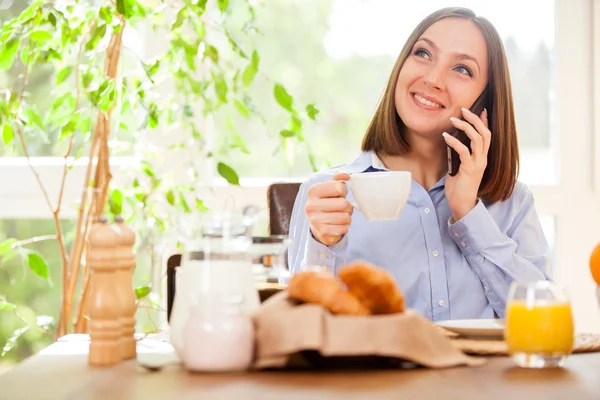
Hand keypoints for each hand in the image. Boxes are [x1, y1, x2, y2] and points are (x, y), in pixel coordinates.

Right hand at [305, 172, 352, 245]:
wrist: (318, 226)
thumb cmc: (327, 205)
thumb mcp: (330, 190)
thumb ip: (337, 180)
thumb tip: (345, 175)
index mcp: (313, 191)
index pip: (340, 187)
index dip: (343, 191)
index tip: (338, 195)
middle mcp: (311, 205)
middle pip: (344, 204)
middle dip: (347, 207)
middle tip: (341, 208)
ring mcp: (315, 220)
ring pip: (346, 217)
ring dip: (347, 217)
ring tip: (340, 217)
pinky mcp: (322, 232)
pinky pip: (344, 228)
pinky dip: (345, 227)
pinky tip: (338, 225)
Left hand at [443, 107, 490, 221]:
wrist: (462, 204)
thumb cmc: (459, 187)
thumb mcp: (459, 167)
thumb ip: (459, 155)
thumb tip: (452, 142)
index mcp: (481, 158)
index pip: (487, 136)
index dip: (484, 122)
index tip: (481, 110)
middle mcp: (482, 159)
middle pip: (484, 133)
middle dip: (475, 119)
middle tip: (464, 110)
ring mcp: (478, 164)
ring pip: (477, 139)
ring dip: (465, 127)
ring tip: (453, 120)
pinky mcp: (469, 169)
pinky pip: (464, 151)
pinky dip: (455, 142)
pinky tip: (446, 136)